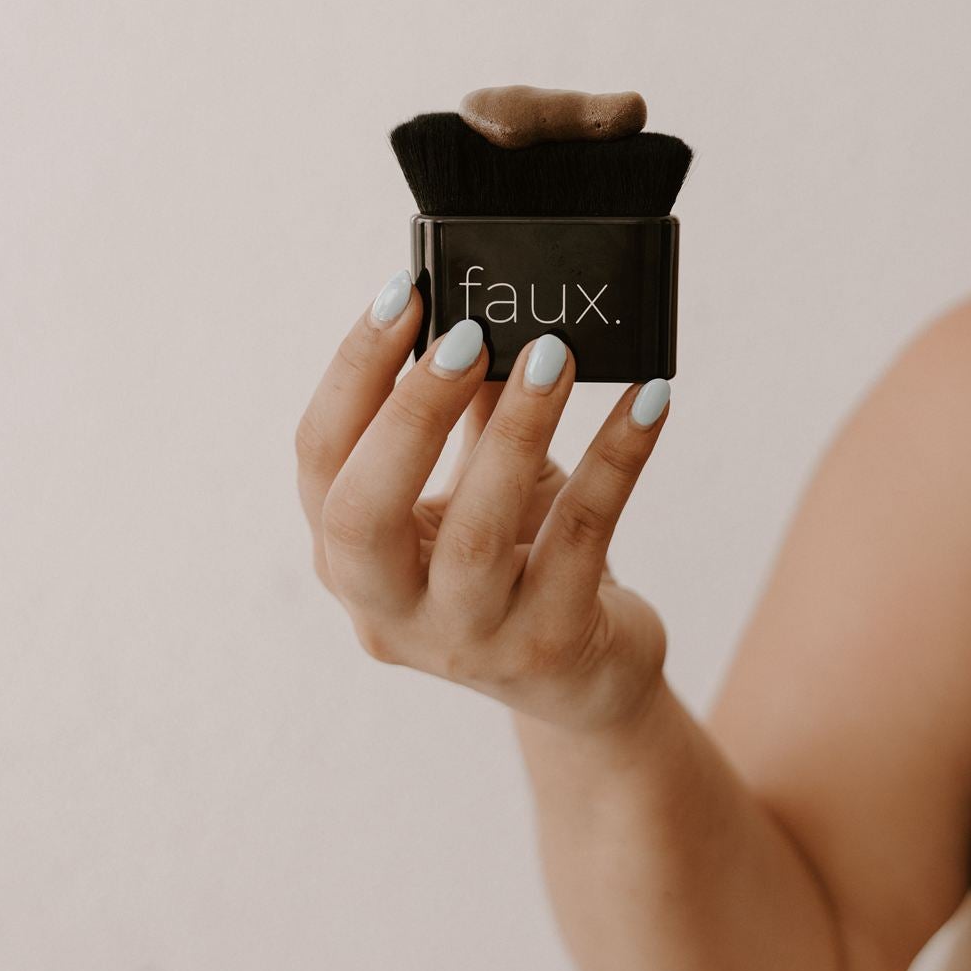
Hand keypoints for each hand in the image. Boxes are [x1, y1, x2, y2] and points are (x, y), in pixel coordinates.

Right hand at [294, 274, 671, 733]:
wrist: (584, 677)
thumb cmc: (516, 558)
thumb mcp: (477, 484)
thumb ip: (465, 407)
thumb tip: (480, 304)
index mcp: (346, 556)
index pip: (321, 459)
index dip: (354, 373)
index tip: (404, 293)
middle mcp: (388, 610)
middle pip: (363, 514)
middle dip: (412, 413)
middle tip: (470, 335)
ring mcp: (467, 640)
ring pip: (476, 535)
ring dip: (515, 431)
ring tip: (556, 355)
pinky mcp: (549, 646)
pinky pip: (582, 537)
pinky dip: (617, 459)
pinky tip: (649, 401)